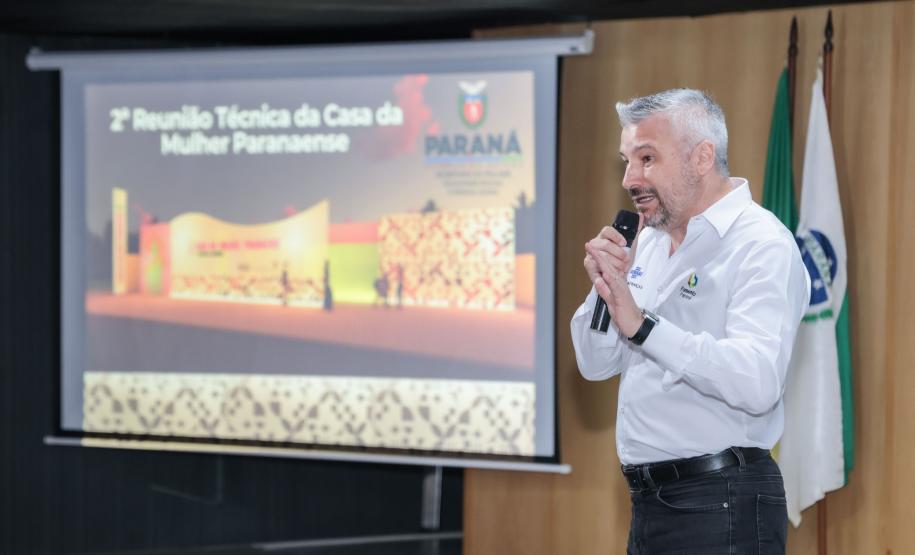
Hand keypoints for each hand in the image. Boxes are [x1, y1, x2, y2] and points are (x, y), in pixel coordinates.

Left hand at [583, 217, 643, 336]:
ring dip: (602, 263)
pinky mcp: (622, 296)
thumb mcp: (610, 299)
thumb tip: (598, 279)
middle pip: (607, 266)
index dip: (597, 258)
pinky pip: (615, 287)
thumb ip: (604, 289)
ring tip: (594, 253)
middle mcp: (618, 282)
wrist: (635, 323)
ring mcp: (620, 288)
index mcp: (615, 282)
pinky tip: (604, 273)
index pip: (605, 268)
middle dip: (597, 255)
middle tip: (589, 244)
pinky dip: (609, 279)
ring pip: (610, 273)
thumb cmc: (623, 311)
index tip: (589, 249)